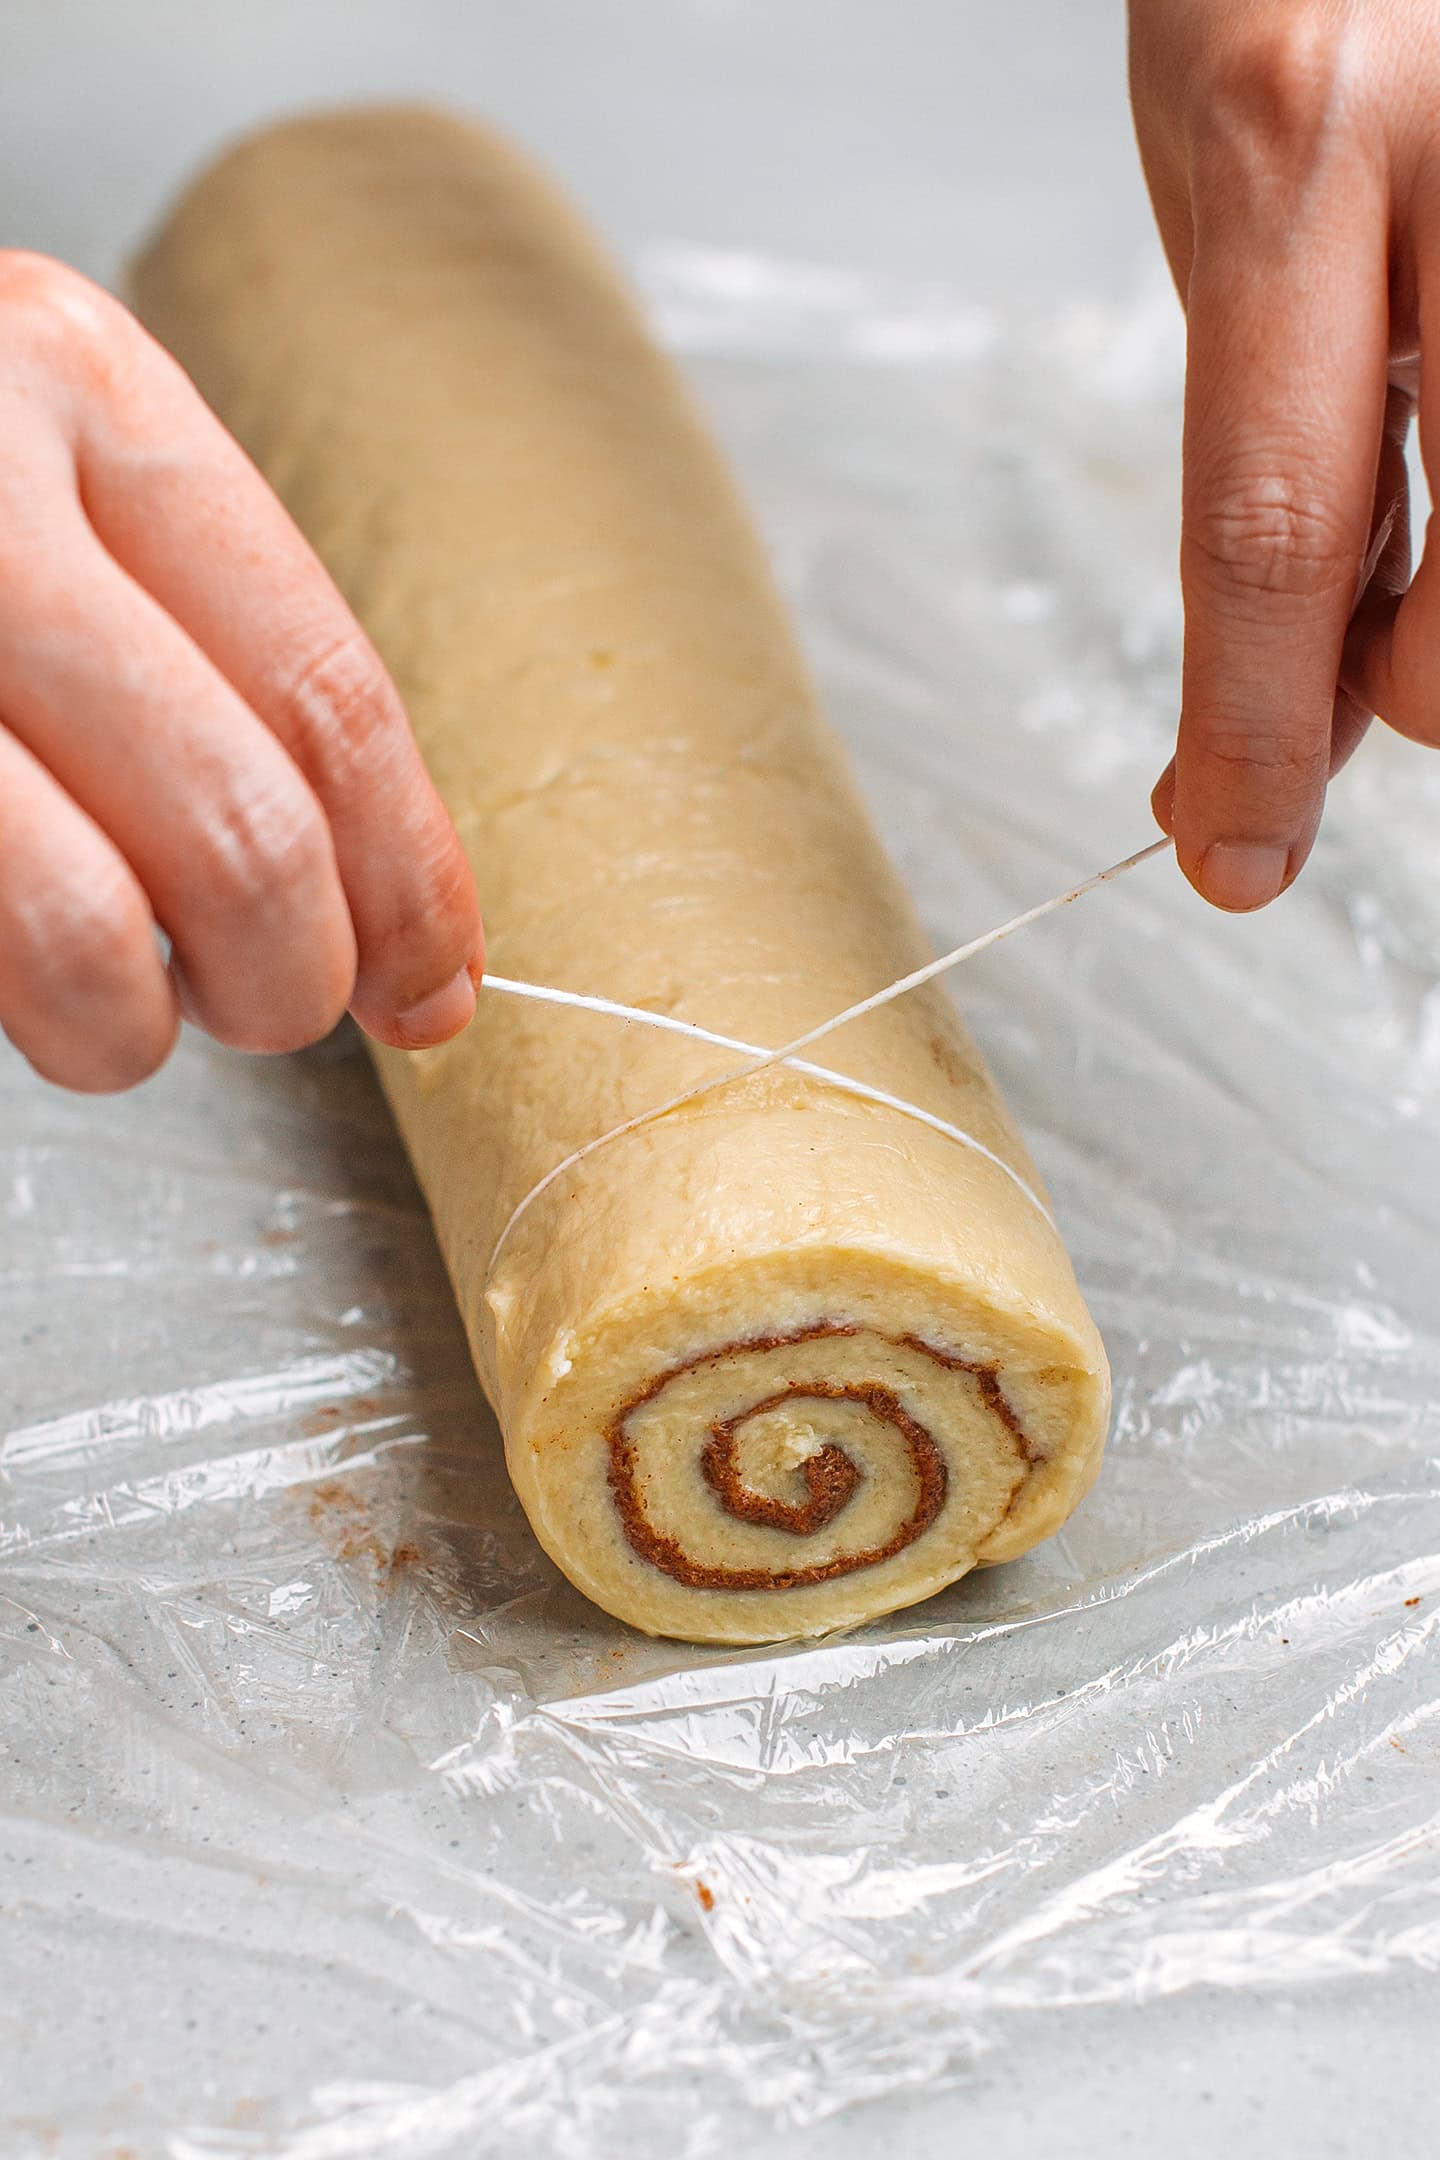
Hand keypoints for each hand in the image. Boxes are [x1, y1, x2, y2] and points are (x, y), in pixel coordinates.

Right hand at [0, 252, 482, 1090]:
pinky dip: (9, 1002)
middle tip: (268, 1006)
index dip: (408, 880)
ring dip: (127, 1029)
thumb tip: (395, 918)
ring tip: (112, 1007)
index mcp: (79, 388)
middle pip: (240, 831)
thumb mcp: (48, 478)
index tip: (432, 985)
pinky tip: (2, 962)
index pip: (328, 692)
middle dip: (289, 980)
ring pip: (84, 936)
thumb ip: (211, 651)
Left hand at [1129, 0, 1430, 909]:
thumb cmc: (1303, 7)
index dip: (1251, 734)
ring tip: (1423, 492)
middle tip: (1368, 628)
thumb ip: (1276, 470)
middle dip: (1408, 683)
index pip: (1266, 522)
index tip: (1229, 860)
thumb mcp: (1237, 220)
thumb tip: (1288, 730)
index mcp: (1296, 157)